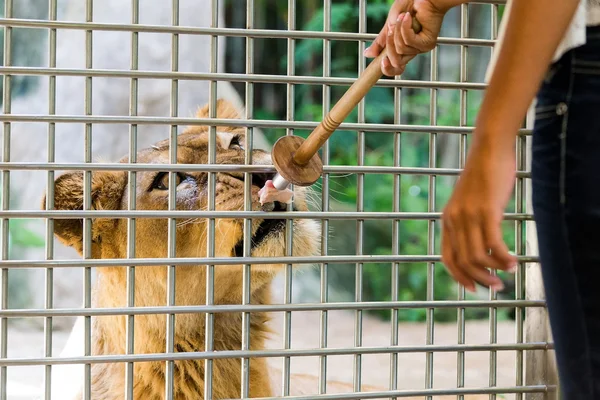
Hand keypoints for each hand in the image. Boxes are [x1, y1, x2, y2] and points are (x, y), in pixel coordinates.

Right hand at [364, 0, 446, 75]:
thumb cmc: (410, 6)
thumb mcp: (390, 24)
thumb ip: (381, 40)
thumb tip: (367, 55)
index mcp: (403, 48)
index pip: (396, 68)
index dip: (387, 70)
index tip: (381, 62)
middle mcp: (413, 51)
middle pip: (396, 63)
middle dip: (389, 46)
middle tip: (390, 29)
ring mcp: (421, 48)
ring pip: (400, 50)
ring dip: (397, 31)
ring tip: (403, 16)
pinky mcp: (427, 43)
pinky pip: (409, 41)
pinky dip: (405, 28)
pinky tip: (408, 17)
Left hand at [440, 133, 517, 291]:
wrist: (488, 149)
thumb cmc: (484, 174)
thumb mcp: (469, 200)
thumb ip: (468, 220)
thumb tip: (481, 242)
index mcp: (447, 219)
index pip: (448, 258)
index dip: (460, 277)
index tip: (474, 288)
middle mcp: (454, 220)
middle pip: (463, 262)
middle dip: (480, 279)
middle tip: (497, 287)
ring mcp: (469, 216)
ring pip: (477, 257)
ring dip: (493, 272)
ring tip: (508, 274)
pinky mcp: (486, 211)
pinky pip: (493, 245)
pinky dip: (503, 259)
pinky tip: (514, 263)